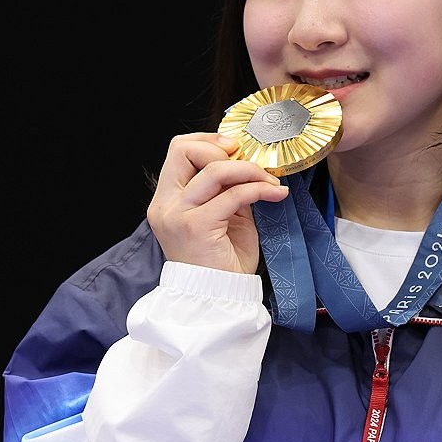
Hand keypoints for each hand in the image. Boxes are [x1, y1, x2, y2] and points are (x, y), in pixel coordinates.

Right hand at [145, 132, 289, 274]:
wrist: (217, 300)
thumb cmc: (220, 262)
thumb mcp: (221, 216)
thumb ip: (225, 189)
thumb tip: (246, 164)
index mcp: (167, 200)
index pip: (178, 150)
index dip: (207, 142)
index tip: (234, 149)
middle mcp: (166, 205)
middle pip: (184, 150)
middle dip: (222, 149)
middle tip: (249, 165)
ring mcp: (178, 215)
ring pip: (214, 170)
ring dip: (249, 170)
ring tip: (270, 183)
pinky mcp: (197, 227)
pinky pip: (234, 195)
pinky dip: (259, 189)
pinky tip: (275, 195)